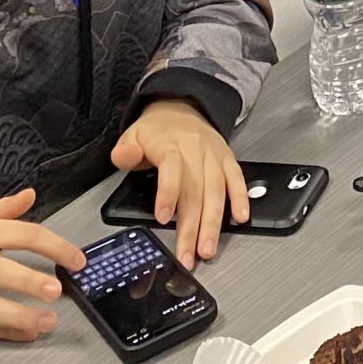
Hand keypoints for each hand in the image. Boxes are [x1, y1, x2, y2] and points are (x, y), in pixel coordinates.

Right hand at [0, 189, 85, 341]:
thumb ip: (1, 209)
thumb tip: (31, 195)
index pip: (21, 234)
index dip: (53, 246)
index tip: (77, 260)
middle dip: (27, 281)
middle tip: (56, 291)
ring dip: (17, 316)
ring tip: (46, 321)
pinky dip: (2, 331)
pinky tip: (26, 334)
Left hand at [108, 99, 248, 265]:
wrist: (180, 109)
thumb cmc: (156, 132)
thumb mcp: (132, 136)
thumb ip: (125, 151)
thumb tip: (121, 156)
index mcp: (170, 144)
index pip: (172, 167)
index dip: (168, 193)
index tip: (164, 217)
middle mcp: (195, 149)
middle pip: (196, 190)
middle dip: (192, 226)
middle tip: (187, 254)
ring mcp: (213, 155)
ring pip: (217, 191)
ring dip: (213, 222)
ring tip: (208, 248)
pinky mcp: (227, 159)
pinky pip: (236, 179)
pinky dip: (240, 198)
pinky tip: (240, 218)